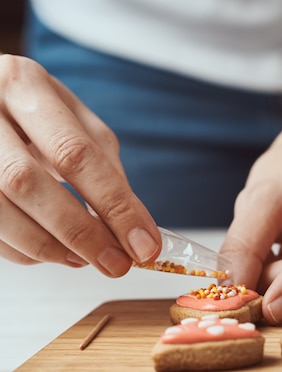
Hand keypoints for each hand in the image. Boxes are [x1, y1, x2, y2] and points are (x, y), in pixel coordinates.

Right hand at [0, 55, 159, 275]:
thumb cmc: (35, 112)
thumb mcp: (74, 120)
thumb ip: (104, 164)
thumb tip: (132, 223)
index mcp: (24, 86)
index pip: (75, 154)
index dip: (114, 205)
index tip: (144, 244)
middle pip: (28, 183)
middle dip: (81, 233)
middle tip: (116, 263)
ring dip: (49, 247)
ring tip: (85, 259)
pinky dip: (25, 249)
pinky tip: (53, 250)